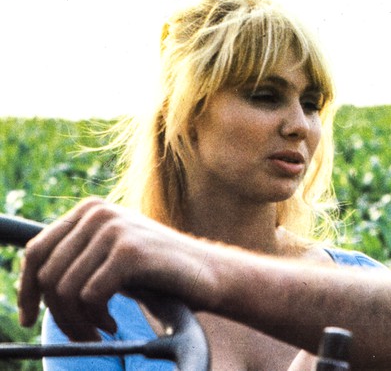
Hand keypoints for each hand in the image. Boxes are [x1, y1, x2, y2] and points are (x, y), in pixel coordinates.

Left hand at [18, 198, 209, 340]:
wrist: (210, 274)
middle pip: (47, 273)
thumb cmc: (160, 272)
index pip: (37, 251)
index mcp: (90, 210)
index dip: (26, 290)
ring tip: (99, 331)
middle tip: (79, 334)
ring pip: (64, 288)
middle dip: (57, 314)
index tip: (30, 319)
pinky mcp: (129, 251)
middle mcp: (98, 213)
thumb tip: (33, 285)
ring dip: (77, 321)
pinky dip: (96, 318)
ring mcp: (114, 229)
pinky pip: (89, 295)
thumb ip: (80, 258)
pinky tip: (113, 324)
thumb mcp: (113, 257)